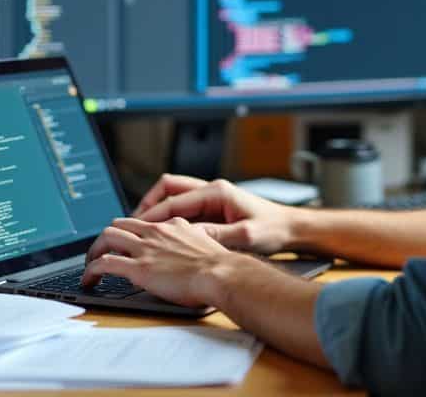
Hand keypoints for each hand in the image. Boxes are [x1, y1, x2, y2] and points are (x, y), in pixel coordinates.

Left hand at [81, 217, 235, 306]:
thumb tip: (181, 255)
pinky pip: (104, 264)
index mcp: (172, 225)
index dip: (127, 232)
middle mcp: (155, 232)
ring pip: (106, 238)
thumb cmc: (220, 266)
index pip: (141, 222)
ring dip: (93, 252)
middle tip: (100, 254)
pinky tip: (88, 281)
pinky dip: (91, 271)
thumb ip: (189, 243)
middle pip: (118, 225)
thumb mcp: (204, 244)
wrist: (222, 273)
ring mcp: (145, 249)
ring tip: (89, 267)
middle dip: (104, 239)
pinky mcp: (138, 268)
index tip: (123, 242)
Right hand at [132, 175, 296, 254]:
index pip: (174, 199)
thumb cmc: (273, 229)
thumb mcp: (245, 236)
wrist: (292, 229)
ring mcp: (212, 198)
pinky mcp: (215, 209)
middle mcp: (212, 190)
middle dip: (148, 204)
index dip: (152, 215)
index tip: (136, 228)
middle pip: (168, 188)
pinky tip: (165, 236)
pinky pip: (185, 209)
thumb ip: (215, 235)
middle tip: (133, 224)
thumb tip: (187, 236)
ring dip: (158, 210)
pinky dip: (171, 218)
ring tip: (143, 230)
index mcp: (217, 192)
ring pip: (174, 196)